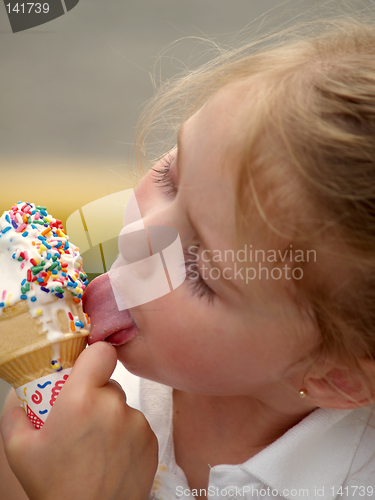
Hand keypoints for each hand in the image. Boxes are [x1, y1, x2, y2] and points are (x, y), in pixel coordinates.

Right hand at [0, 342, 157, 499]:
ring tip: (95, 445)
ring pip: (122, 406)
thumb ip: (16, 414)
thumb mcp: (19, 449)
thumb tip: (18, 397)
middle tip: (81, 421)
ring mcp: (136, 423)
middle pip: (109, 383)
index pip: (102, 352)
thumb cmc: (54, 486)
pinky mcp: (151, 440)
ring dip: (111, 417)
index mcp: (81, 399)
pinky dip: (126, 435)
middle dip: (96, 396)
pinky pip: (137, 425)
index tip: (87, 369)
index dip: (94, 357)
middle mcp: (113, 406)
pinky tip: (112, 456)